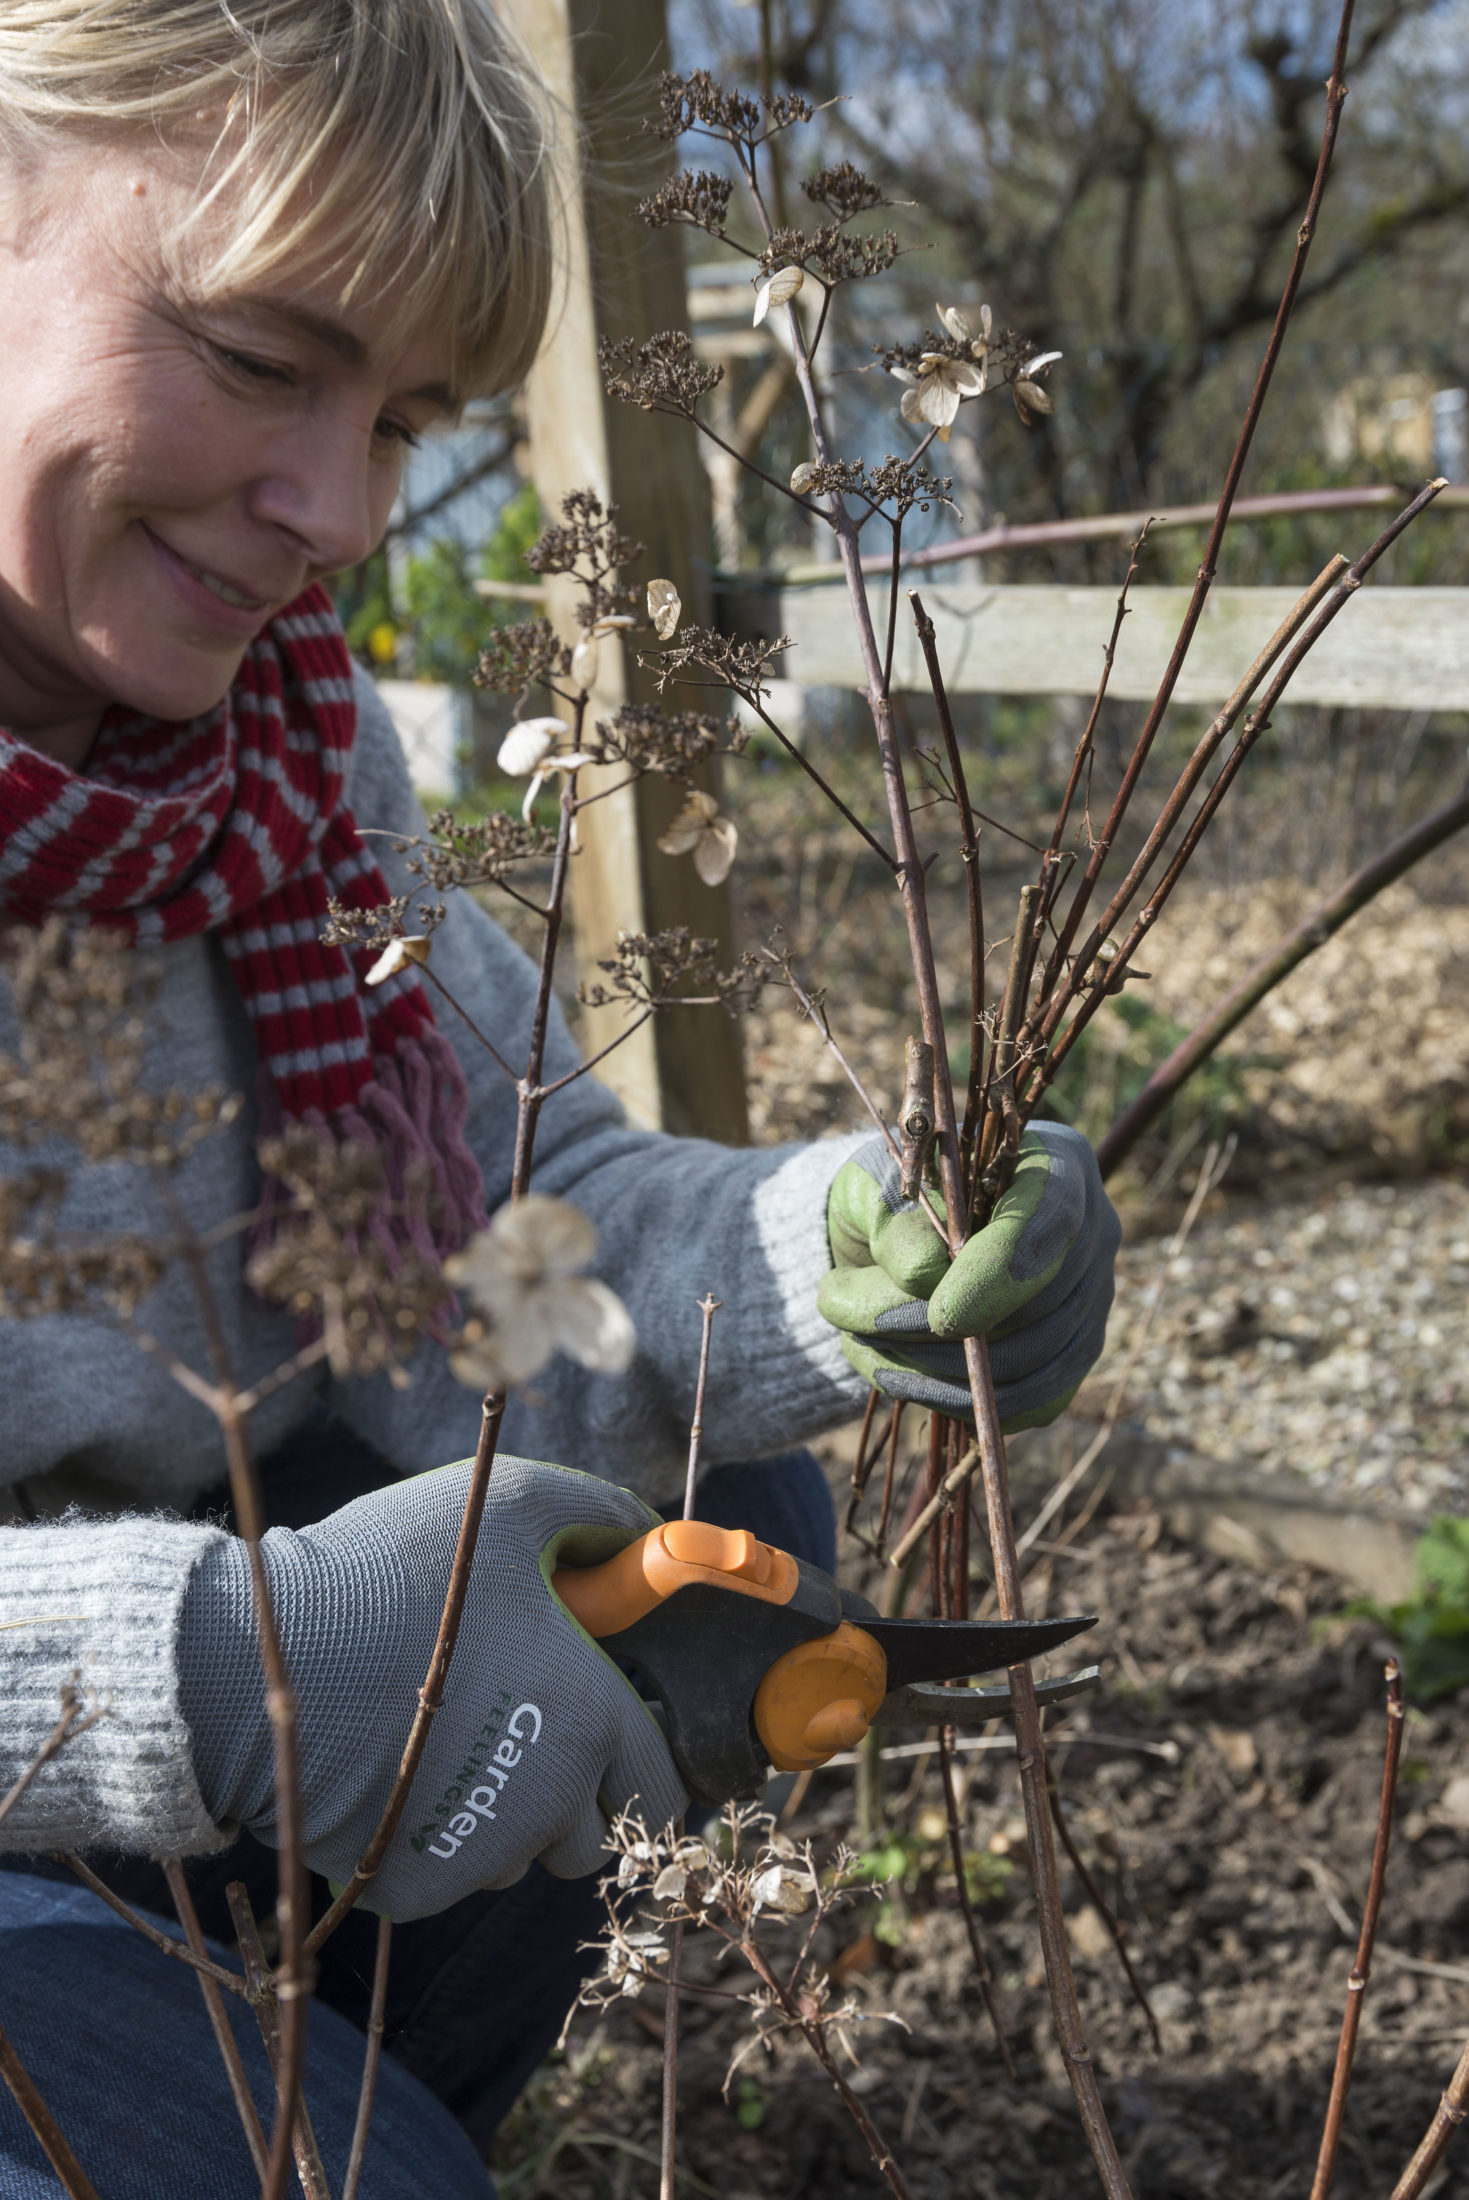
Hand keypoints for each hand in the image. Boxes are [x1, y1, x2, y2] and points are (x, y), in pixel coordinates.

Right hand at [179, 1457, 686, 1921]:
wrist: (261, 1660)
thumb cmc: (396, 1570)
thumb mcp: (514, 1501)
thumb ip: (598, 1517)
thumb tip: (653, 1537)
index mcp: (589, 1720)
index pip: (659, 1789)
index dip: (636, 1762)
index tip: (604, 1734)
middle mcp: (548, 1804)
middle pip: (589, 1835)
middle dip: (569, 1800)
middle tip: (517, 1733)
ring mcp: (479, 1855)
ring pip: (517, 1856)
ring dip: (500, 1817)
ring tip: (442, 1737)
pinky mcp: (412, 1886)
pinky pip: (448, 1871)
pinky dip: (431, 1835)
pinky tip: (392, 1769)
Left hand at [818, 1122, 1119, 1429]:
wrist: (888, 1242)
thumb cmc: (889, 1197)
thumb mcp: (876, 1190)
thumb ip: (900, 1225)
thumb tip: (926, 1278)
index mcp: (1055, 1164)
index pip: (1053, 1217)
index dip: (1003, 1272)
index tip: (940, 1317)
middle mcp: (1092, 1233)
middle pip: (1044, 1304)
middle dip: (941, 1331)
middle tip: (848, 1318)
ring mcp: (1089, 1301)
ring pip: (1034, 1364)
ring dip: (937, 1371)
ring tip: (857, 1345)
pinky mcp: (1069, 1358)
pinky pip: (1032, 1403)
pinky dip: (957, 1401)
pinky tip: (894, 1377)